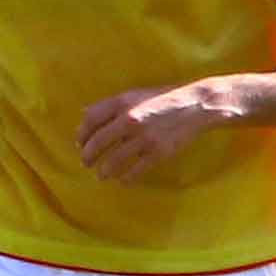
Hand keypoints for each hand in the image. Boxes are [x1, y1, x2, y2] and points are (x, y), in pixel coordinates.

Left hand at [78, 79, 239, 182]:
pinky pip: (136, 170)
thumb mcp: (135, 94)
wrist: (196, 104)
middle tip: (86, 163)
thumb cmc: (163, 99)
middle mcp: (129, 119)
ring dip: (104, 170)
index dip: (81, 134)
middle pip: (98, 142)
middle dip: (88, 156)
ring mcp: (144, 137)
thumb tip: (84, 115)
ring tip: (102, 175)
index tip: (79, 143)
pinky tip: (123, 180)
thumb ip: (110, 105)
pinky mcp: (158, 151)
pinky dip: (127, 178)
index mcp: (121, 103)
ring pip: (114, 160)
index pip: (90, 120)